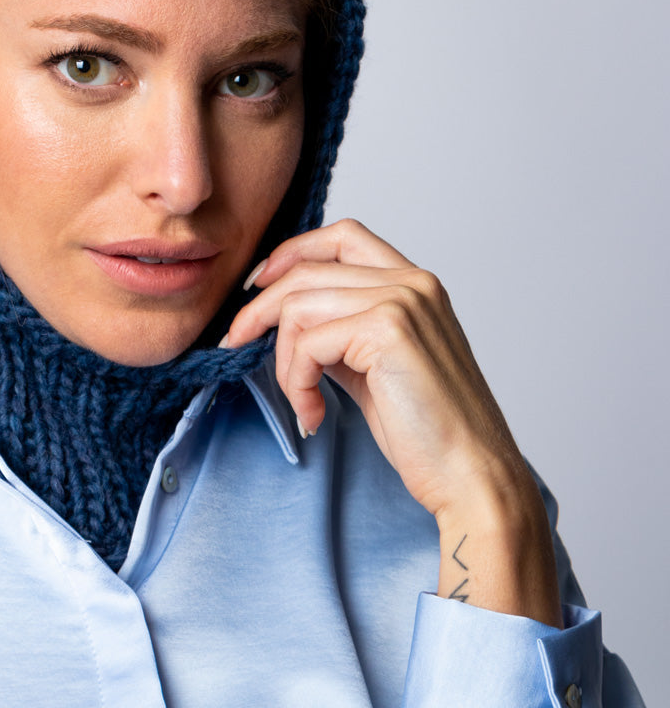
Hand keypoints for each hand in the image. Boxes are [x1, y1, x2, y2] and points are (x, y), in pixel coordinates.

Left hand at [222, 218, 561, 625]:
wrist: (470, 472)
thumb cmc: (428, 431)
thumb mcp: (375, 367)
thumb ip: (341, 334)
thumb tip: (287, 323)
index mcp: (416, 284)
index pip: (342, 235)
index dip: (291, 253)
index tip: (258, 286)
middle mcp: (413, 282)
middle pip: (308, 270)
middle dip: (260, 309)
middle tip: (236, 342)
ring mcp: (402, 301)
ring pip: (299, 306)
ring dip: (283, 361)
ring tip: (301, 402)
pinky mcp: (386, 331)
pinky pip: (306, 345)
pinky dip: (296, 383)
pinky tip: (314, 415)